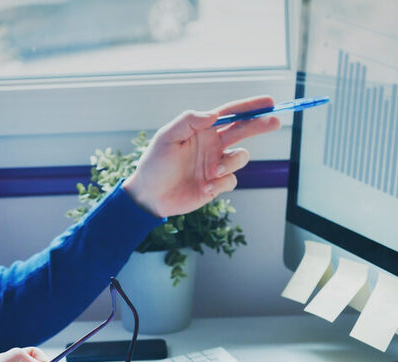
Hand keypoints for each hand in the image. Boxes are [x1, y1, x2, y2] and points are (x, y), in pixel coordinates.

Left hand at [123, 95, 279, 217]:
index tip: (268, 102)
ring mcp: (216, 165)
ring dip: (230, 164)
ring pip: (240, 159)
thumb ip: (188, 121)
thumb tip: (213, 114)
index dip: (249, 107)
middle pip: (243, 131)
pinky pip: (231, 181)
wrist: (150, 195)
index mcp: (202, 130)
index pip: (230, 114)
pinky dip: (220, 184)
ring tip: (212, 171)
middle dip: (260, 125)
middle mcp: (212, 145)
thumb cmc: (155, 164)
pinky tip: (203, 188)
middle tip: (275, 121)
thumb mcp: (167, 137)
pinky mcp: (216, 185)